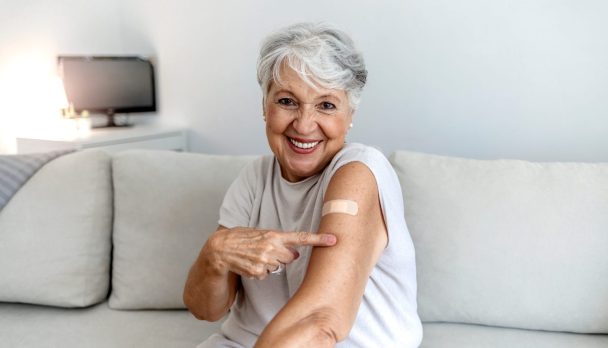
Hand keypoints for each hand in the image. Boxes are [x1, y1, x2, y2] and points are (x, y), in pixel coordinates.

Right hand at [204, 228, 336, 279]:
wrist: (218, 250)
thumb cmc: (239, 239)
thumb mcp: (260, 234)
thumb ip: (278, 241)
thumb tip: (295, 254)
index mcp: (273, 235)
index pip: (300, 238)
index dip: (318, 240)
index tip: (334, 240)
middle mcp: (271, 247)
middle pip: (290, 257)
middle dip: (282, 256)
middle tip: (266, 251)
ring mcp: (264, 261)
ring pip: (277, 267)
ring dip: (269, 264)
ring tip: (253, 257)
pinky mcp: (257, 272)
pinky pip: (266, 274)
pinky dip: (259, 271)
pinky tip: (248, 264)